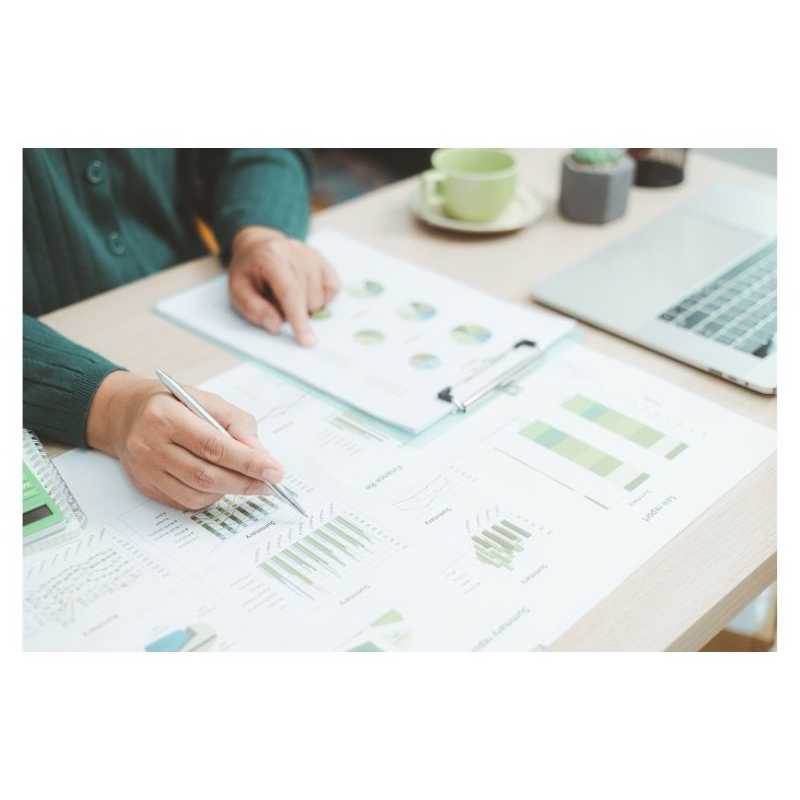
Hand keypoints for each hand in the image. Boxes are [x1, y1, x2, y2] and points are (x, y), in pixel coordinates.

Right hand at [87, 371, 283, 510]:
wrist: (126, 414)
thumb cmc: (174, 404)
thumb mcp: (207, 400)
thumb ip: (237, 424)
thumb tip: (261, 455)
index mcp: (166, 416)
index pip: (213, 446)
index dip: (247, 462)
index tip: (275, 471)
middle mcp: (150, 445)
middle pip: (205, 475)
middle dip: (244, 482)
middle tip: (270, 483)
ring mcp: (146, 469)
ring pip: (196, 493)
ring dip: (229, 491)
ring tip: (248, 481)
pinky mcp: (146, 486)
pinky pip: (185, 501)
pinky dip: (210, 497)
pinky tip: (222, 485)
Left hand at [228, 226, 339, 346]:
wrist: (259, 247)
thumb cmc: (249, 274)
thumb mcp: (238, 292)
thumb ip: (254, 310)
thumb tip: (276, 326)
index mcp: (271, 258)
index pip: (290, 292)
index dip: (298, 318)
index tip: (307, 342)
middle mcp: (296, 253)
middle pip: (308, 299)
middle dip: (294, 312)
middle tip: (276, 303)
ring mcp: (313, 256)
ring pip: (321, 298)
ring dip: (306, 306)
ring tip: (288, 295)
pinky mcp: (324, 262)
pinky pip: (332, 290)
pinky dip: (321, 298)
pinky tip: (305, 291)